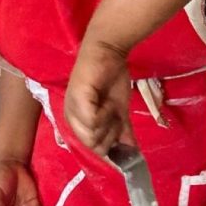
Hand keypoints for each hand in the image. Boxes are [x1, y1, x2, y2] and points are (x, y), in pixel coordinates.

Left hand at [64, 37, 133, 155]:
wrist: (109, 52)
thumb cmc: (112, 78)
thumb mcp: (120, 111)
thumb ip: (123, 132)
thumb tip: (133, 153)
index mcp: (78, 123)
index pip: (95, 149)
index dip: (112, 141)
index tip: (120, 124)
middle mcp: (71, 119)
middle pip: (94, 146)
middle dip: (112, 134)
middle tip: (116, 113)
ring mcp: (72, 110)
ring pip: (93, 136)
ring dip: (110, 123)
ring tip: (111, 105)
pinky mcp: (77, 101)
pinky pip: (93, 123)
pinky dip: (106, 115)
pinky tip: (108, 102)